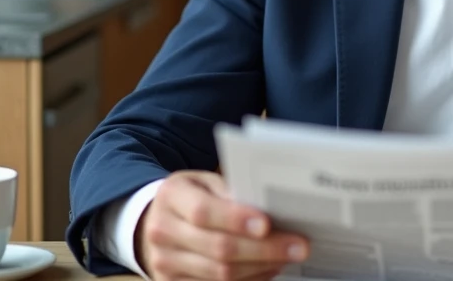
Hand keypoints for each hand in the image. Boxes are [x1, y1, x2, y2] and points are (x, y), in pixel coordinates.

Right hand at [136, 170, 308, 280]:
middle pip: (217, 248)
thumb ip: (229, 191)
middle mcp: (163, 231)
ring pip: (220, 274)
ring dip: (261, 267)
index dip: (236, 219)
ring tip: (287, 256)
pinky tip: (268, 269)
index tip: (267, 224)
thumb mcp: (204, 181)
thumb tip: (266, 205)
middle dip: (263, 249)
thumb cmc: (190, 196)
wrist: (154, 220)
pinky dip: (249, 279)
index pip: (203, 212)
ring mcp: (165, 263)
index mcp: (171, 197)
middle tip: (298, 245)